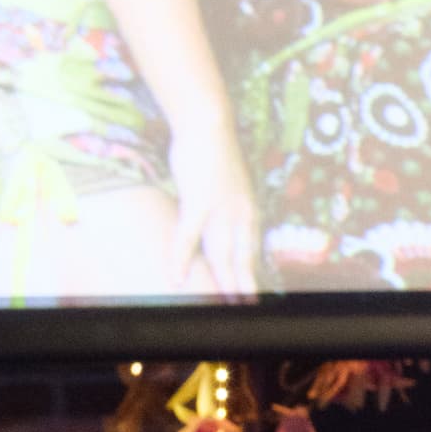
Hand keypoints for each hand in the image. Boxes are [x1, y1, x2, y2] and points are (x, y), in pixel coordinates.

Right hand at [169, 129, 262, 301]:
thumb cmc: (211, 150)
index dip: (251, 271)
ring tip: (223, 302)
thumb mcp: (225, 181)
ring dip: (222, 280)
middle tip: (246, 307)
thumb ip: (225, 203)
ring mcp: (221, 209)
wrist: (208, 124)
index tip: (252, 292)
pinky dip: (182, 259)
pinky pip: (189, 238)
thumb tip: (219, 217)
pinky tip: (178, 278)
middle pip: (241, 256)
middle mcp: (240, 211)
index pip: (251, 247)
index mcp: (248, 207)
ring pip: (222, 252)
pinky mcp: (199, 203)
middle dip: (243, 284)